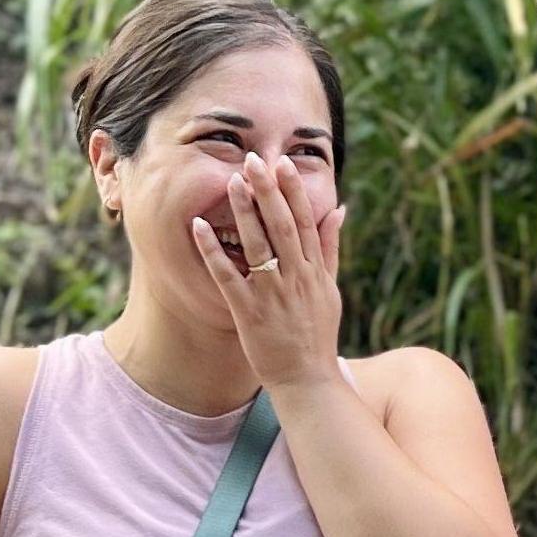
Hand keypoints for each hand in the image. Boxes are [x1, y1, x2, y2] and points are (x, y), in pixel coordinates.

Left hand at [192, 152, 345, 389]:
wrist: (308, 377)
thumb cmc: (318, 332)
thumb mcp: (330, 287)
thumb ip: (330, 247)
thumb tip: (339, 209)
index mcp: (314, 270)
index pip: (305, 222)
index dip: (293, 191)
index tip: (282, 164)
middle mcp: (296, 278)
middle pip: (281, 226)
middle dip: (267, 191)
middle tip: (253, 160)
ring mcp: (272, 294)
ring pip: (257, 245)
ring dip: (243, 212)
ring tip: (231, 182)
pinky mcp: (249, 311)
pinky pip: (228, 276)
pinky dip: (213, 251)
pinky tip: (198, 228)